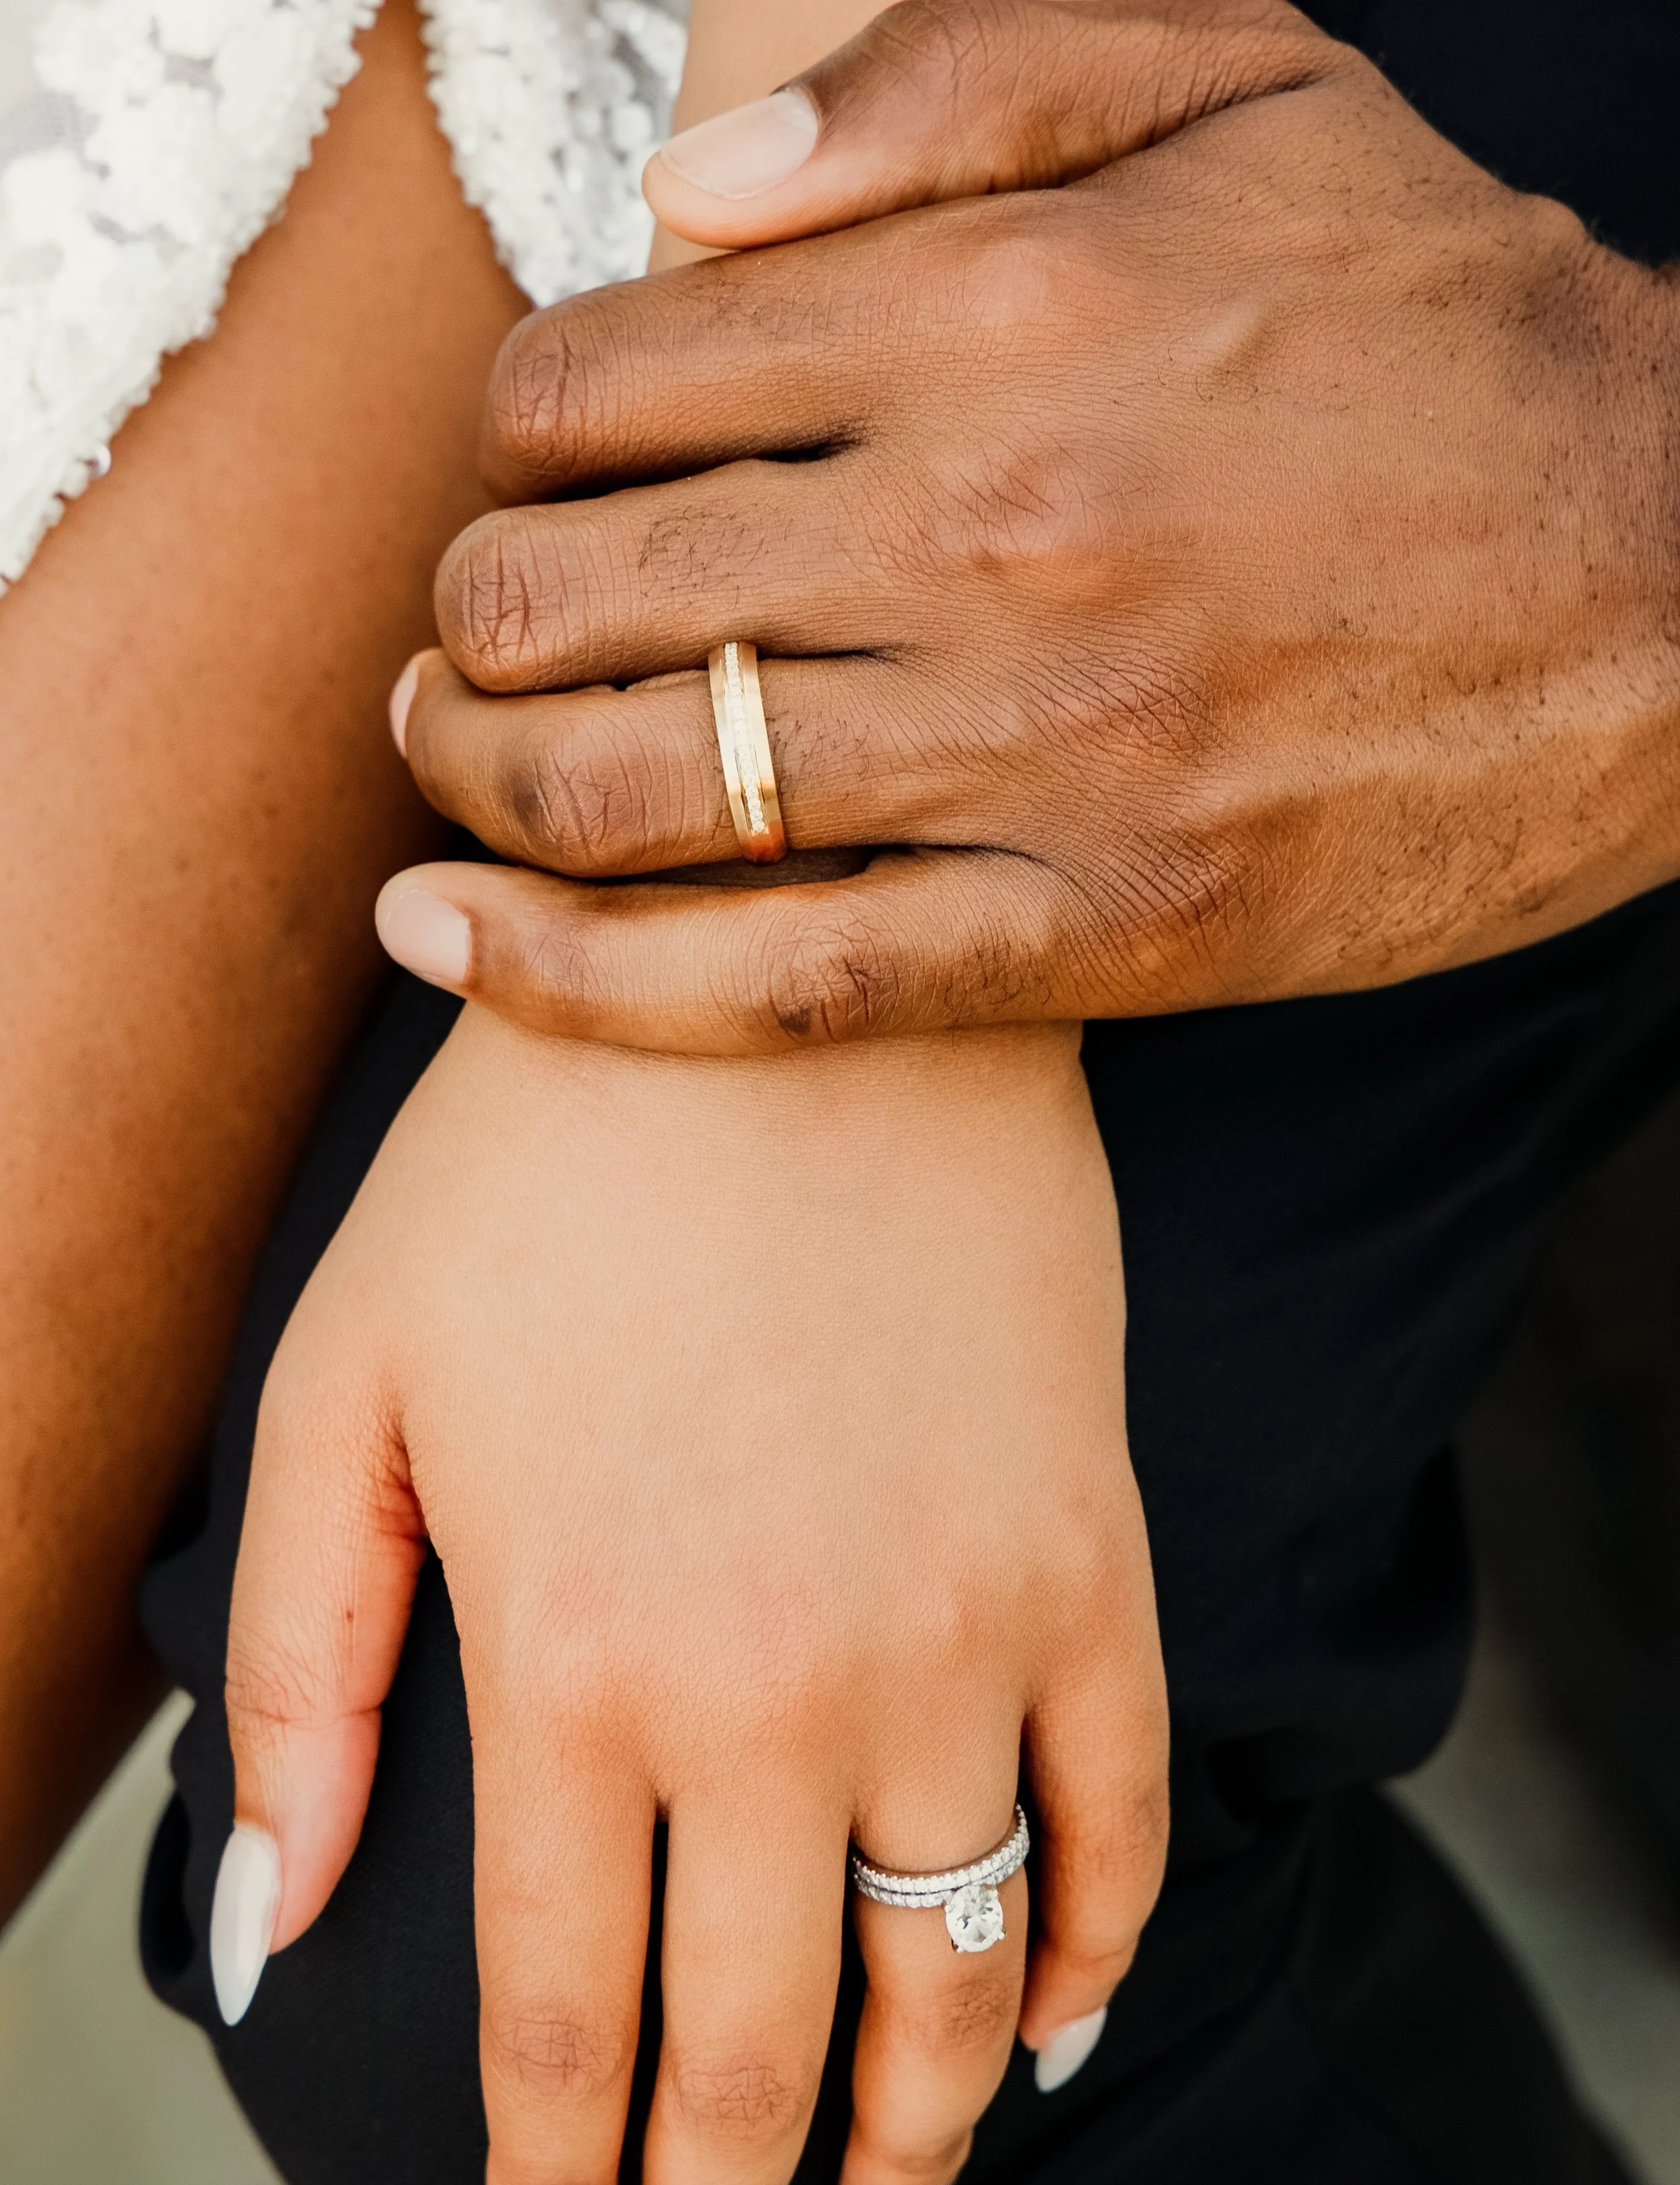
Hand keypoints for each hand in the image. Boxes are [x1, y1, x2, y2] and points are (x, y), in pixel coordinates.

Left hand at [210, 1011, 1167, 2184]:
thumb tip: (277, 1925)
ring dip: (914, 2138)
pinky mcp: (1090, 1555)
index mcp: (572, 1661)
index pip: (562, 2023)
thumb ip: (295, 1676)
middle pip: (764, 2052)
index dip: (560, 2183)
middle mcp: (779, 1689)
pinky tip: (1041, 2023)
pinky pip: (1118, 1817)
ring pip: (954, 1978)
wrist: (786, 972)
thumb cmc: (536, 1174)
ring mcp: (965, 1628)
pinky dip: (1086, 1952)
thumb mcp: (341, 1394)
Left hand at [377, 0, 1679, 1051]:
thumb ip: (944, 76)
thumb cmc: (1446, 324)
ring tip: (451, 767)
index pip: (590, 383)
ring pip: (635, 792)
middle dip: (465, 619)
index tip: (550, 474)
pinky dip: (579, 984)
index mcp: (989, 307)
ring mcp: (1038, 751)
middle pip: (563, 593)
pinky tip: (450, 948)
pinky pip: (777, 983)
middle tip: (473, 641)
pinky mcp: (1098, 929)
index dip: (516, 435)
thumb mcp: (1240, 75)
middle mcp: (986, 528)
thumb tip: (679, 198)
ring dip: (477, 783)